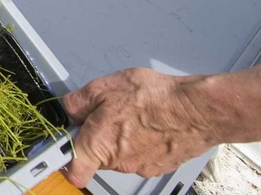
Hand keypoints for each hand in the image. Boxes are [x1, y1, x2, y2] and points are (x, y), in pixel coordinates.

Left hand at [62, 68, 217, 187]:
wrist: (198, 110)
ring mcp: (140, 166)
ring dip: (119, 136)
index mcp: (98, 146)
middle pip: (95, 155)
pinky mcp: (159, 166)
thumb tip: (68, 109)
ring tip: (133, 112)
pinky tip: (149, 121)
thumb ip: (78, 102)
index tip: (62, 144)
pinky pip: (140, 154)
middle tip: (105, 111)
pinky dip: (141, 140)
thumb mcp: (103, 88)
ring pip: (118, 153)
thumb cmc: (154, 98)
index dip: (64, 158)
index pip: (72, 171)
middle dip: (95, 135)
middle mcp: (118, 163)